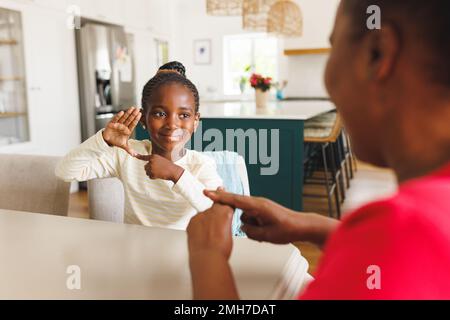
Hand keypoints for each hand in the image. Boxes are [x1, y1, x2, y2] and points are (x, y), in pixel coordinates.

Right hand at [102, 107, 140, 155]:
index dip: (136, 119)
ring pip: (124, 118)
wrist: (107, 141)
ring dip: (128, 113)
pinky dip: (118, 116)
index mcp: (127, 130)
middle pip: (129, 119)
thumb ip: (129, 150)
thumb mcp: (124, 146)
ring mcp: (118, 124)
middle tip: (138, 109)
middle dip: (133, 114)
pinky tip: (122, 112)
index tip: (140, 114)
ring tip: (132, 108)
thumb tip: (135, 155)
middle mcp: (123, 126)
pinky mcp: (111, 124)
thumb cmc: (116, 141)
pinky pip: (115, 119)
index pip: (133, 124)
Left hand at [136, 154, 183, 182]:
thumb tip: (146, 166)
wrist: (174, 171)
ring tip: (159, 172)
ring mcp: (151, 167)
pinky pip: (150, 176)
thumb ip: (154, 161)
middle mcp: (151, 161)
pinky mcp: (152, 173)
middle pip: (145, 167)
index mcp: (154, 156)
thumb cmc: (169, 166)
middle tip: (158, 170)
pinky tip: (159, 175)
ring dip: (152, 174)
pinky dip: (154, 177)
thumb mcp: (161, 160)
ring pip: (147, 172)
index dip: (139, 156)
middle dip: (150, 169)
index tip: (134, 155)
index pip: (145, 157)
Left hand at [187, 203, 234, 259]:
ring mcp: (201, 215)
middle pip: (215, 208)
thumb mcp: (230, 233)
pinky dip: (198, 226)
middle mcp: (213, 211)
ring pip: (205, 214)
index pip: (226, 204)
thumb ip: (226, 223)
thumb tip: (223, 224)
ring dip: (206, 221)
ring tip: (208, 235)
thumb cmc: (220, 250)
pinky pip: (196, 220)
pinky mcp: (192, 221)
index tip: (225, 214)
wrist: (207, 258)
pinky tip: (201, 236)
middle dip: (216, 215)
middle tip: (217, 227)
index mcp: (225, 212)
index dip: (226, 209)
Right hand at [204, 190, 338, 246]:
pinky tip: (266, 232)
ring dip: (251, 226)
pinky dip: (255, 226)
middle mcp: (257, 203)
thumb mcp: (266, 235)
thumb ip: (250, 231)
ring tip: (265, 232)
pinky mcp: (262, 211)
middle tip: (212, 200)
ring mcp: (260, 206)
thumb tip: (243, 227)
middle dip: (226, 204)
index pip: (234, 200)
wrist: (302, 226)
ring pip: (245, 217)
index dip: (219, 197)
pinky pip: (252, 219)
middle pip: (237, 204)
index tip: (207, 192)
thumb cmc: (288, 229)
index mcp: (257, 206)